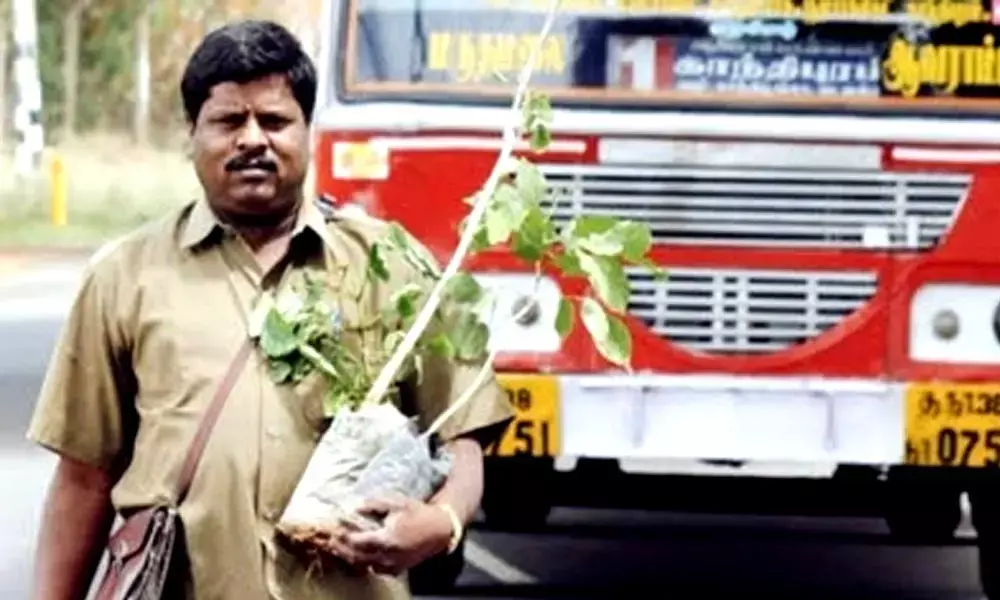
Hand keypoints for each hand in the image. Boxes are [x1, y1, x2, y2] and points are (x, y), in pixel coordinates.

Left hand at [338, 496, 455, 575]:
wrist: (439, 529)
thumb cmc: (418, 513)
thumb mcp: (397, 503)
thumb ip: (374, 505)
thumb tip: (355, 508)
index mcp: (386, 539)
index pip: (356, 542)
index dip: (342, 537)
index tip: (334, 530)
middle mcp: (387, 556)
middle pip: (356, 557)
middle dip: (341, 549)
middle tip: (330, 541)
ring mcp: (392, 565)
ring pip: (364, 566)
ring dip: (350, 558)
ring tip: (339, 549)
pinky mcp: (397, 569)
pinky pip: (375, 570)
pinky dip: (364, 564)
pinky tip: (358, 557)